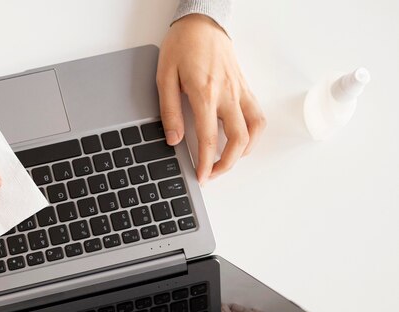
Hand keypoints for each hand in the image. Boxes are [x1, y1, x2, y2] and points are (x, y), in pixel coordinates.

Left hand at [157, 14, 265, 183]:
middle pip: (238, 140)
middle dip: (227, 164)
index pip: (209, 138)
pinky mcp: (245, 88)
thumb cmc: (182, 46)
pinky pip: (257, 116)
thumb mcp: (164, 77)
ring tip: (227, 161)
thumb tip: (174, 139)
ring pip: (255, 130)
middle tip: (212, 174)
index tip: (202, 177)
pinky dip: (253, 135)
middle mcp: (227, 94)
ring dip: (244, 151)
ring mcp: (240, 91)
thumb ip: (170, 110)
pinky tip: (240, 141)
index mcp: (204, 93)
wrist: (202, 23)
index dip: (205, 163)